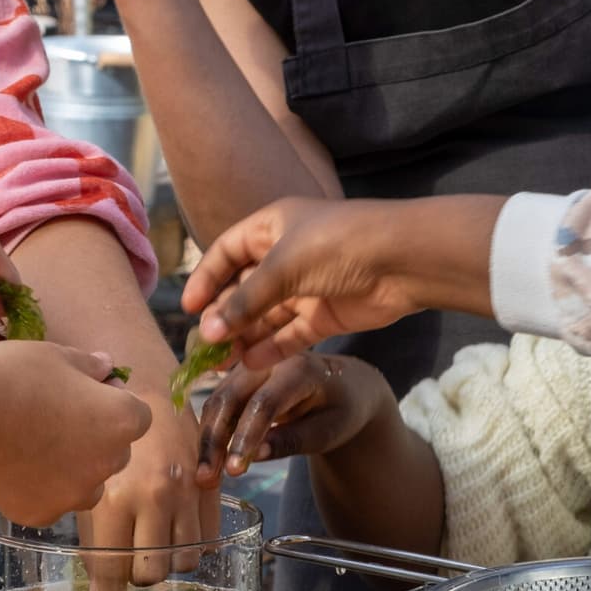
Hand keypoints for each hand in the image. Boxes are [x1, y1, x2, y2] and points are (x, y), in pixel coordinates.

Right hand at [0, 342, 154, 526]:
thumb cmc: (13, 375)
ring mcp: (75, 494)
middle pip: (115, 452)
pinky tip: (13, 466)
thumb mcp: (57, 354)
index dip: (113, 403)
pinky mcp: (42, 514)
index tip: (85, 394)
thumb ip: (90, 365)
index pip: (138, 416)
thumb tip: (108, 368)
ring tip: (34, 445)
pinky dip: (40, 487)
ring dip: (73, 467)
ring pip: (87, 482)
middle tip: (56, 418)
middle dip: (96, 437)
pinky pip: (52, 500)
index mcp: (122, 421)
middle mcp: (108, 464)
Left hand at [77, 394, 214, 590]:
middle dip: (137, 576)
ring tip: (151, 548)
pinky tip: (173, 532)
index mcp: (114, 500)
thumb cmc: (105, 435)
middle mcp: (153, 499)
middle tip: (127, 565)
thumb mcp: (90, 481)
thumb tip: (102, 580)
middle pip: (150, 574)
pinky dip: (191, 545)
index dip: (108, 590)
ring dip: (167, 562)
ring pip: (183, 562)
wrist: (148, 390)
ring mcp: (185, 494)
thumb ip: (94, 531)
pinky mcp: (208, 488)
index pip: (113, 572)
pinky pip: (206, 540)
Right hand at [184, 195, 504, 369]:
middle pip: (245, 288)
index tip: (189, 309)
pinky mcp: (325, 314)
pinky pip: (291, 334)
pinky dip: (273, 348)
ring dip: (245, 337)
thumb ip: (244, 301)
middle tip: (205, 346)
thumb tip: (208, 331)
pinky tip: (253, 364)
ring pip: (267, 316)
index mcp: (272, 227)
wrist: (402, 260)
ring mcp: (307, 286)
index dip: (206, 279)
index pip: (226, 252)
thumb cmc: (337, 245)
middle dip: (224, 316)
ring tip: (223, 364)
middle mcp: (287, 255)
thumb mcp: (282, 267)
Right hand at [195, 356, 390, 484]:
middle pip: (229, 397)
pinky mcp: (239, 376)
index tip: (234, 471)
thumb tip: (255, 456)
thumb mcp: (328, 430)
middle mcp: (268, 359)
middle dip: (214, 440)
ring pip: (217, 400)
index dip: (245, 437)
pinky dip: (210, 430)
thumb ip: (293, 440)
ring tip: (204, 476)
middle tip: (206, 479)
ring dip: (207, 438)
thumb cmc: (342, 410)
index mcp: (298, 369)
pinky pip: (218, 402)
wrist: (346, 385)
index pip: (264, 403)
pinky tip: (208, 459)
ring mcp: (250, 364)